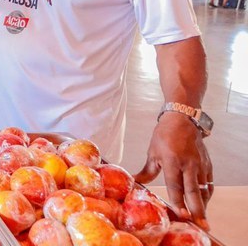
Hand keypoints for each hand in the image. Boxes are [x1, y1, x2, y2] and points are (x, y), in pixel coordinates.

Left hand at [134, 112, 211, 229]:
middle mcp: (188, 165)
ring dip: (203, 206)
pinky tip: (203, 204)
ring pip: (203, 190)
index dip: (178, 201)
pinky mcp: (207, 165)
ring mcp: (200, 165)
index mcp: (172, 161)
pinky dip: (207, 196)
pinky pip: (209, 184)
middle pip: (193, 191)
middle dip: (196, 209)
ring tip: (202, 220)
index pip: (175, 185)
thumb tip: (134, 182)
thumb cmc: (164, 135)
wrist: (182, 120)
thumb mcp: (152, 153)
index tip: (181, 214)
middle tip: (199, 224)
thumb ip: (147, 171)